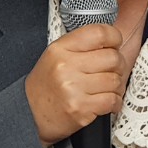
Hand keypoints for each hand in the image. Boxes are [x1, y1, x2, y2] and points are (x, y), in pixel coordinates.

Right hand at [25, 24, 127, 146]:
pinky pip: (112, 100)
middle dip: (118, 65)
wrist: (30, 113)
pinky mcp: (80, 108)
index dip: (114, 37)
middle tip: (112, 70)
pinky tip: (107, 101)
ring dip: (116, 86)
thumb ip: (81, 45)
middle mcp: (66, 66)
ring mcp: (73, 88)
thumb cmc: (46, 85)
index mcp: (61, 49)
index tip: (115, 44)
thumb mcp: (56, 55)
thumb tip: (112, 40)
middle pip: (113, 57)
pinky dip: (114, 102)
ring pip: (115, 80)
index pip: (99, 33)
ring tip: (107, 88)